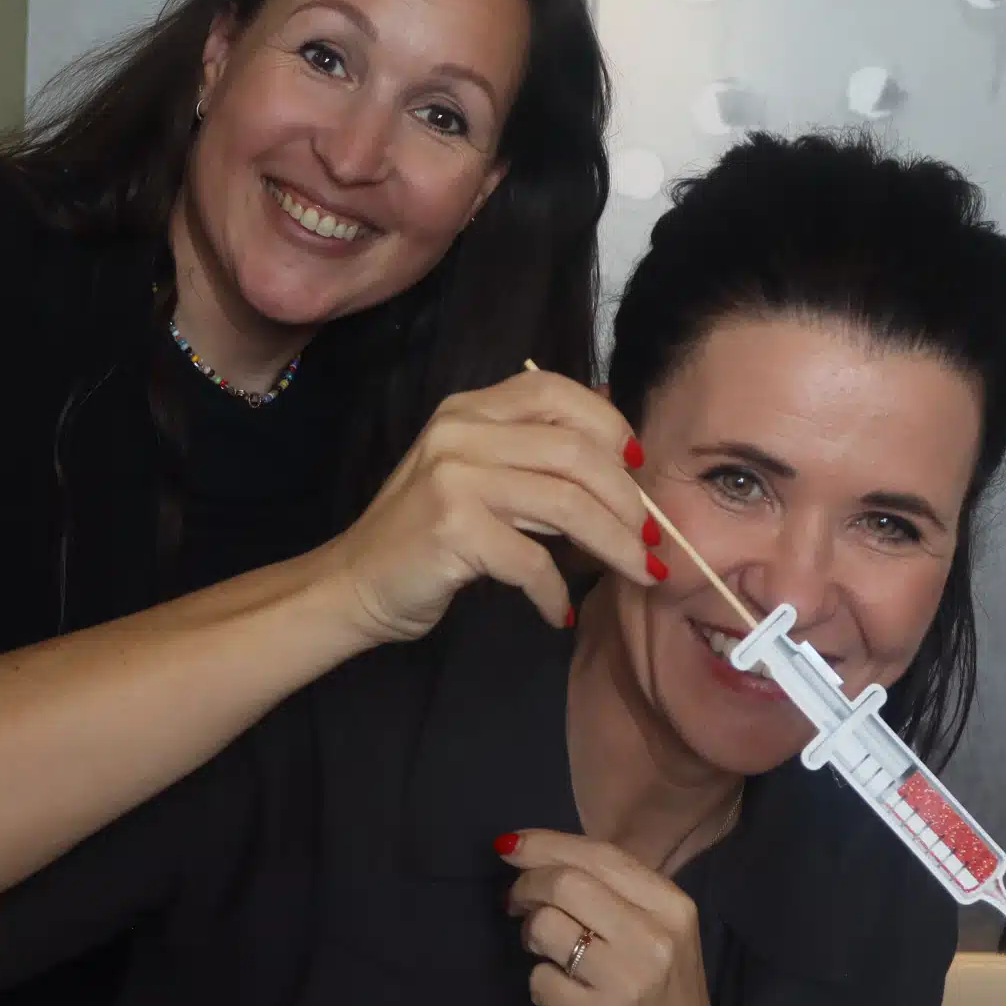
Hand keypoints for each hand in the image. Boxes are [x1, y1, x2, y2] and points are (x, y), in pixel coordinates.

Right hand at [321, 369, 660, 643]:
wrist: (353, 583)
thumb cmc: (426, 535)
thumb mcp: (476, 475)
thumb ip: (530, 457)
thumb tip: (624, 461)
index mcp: (469, 408)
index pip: (556, 393)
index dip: (610, 427)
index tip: (639, 470)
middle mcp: (460, 431)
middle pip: (576, 453)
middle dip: (628, 501)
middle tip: (651, 540)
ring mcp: (454, 478)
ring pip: (567, 504)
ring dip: (615, 545)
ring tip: (638, 572)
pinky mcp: (453, 529)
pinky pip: (533, 560)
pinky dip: (557, 593)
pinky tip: (561, 613)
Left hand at [503, 830, 716, 1005]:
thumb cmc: (664, 986)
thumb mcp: (663, 929)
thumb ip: (617, 890)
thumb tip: (536, 851)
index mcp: (672, 906)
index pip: (601, 856)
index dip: (547, 844)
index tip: (511, 844)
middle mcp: (652, 939)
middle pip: (566, 883)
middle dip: (527, 884)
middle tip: (515, 900)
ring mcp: (625, 981)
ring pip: (546, 927)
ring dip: (530, 933)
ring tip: (544, 947)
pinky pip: (541, 980)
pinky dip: (541, 982)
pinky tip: (562, 991)